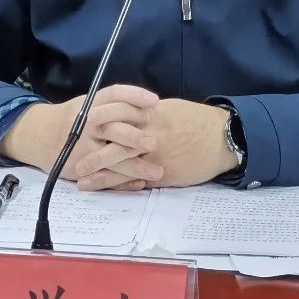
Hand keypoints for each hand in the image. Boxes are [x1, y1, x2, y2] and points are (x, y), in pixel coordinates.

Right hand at [0, 86, 164, 190]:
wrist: (41, 136)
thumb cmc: (75, 120)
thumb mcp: (90, 105)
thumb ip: (114, 106)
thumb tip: (152, 106)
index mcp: (91, 104)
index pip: (114, 94)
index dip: (135, 96)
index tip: (155, 101)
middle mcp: (86, 123)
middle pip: (112, 127)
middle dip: (134, 136)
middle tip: (154, 143)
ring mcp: (81, 146)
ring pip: (110, 158)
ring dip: (135, 166)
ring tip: (157, 172)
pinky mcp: (78, 167)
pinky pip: (104, 176)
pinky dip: (122, 181)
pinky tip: (140, 183)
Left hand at [75, 99, 237, 190]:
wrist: (223, 138)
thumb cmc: (198, 121)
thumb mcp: (172, 110)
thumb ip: (149, 115)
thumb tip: (131, 117)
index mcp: (152, 114)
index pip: (119, 115)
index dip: (100, 120)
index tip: (83, 124)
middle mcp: (151, 134)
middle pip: (114, 143)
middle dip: (93, 153)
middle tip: (74, 161)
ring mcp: (157, 155)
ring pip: (122, 164)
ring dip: (100, 174)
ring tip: (82, 181)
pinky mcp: (165, 172)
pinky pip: (138, 179)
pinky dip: (121, 185)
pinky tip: (108, 189)